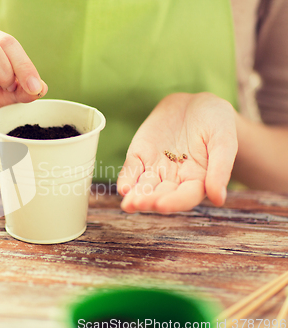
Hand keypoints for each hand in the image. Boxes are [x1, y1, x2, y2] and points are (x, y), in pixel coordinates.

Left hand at [117, 92, 237, 212]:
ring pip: (144, 186)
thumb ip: (220, 169)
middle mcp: (174, 179)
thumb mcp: (224, 141)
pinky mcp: (141, 155)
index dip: (173, 202)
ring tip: (127, 204)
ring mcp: (156, 168)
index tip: (161, 205)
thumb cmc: (216, 123)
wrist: (196, 104)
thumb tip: (219, 199)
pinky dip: (126, 179)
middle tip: (137, 204)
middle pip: (161, 194)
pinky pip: (131, 169)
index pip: (185, 196)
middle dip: (149, 201)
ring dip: (135, 195)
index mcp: (198, 180)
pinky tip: (122, 188)